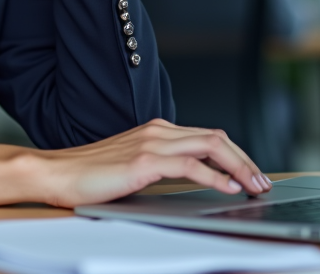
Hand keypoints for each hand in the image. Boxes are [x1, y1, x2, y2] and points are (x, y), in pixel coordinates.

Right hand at [34, 119, 272, 207]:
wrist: (56, 174)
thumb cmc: (88, 176)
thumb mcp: (132, 167)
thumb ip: (159, 167)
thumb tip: (192, 180)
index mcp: (155, 131)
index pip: (207, 136)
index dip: (236, 154)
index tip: (252, 174)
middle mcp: (157, 131)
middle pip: (216, 137)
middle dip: (245, 159)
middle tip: (263, 182)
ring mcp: (151, 143)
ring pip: (211, 145)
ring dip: (239, 166)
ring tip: (255, 185)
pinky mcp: (144, 161)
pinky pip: (191, 165)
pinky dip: (215, 176)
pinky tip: (228, 188)